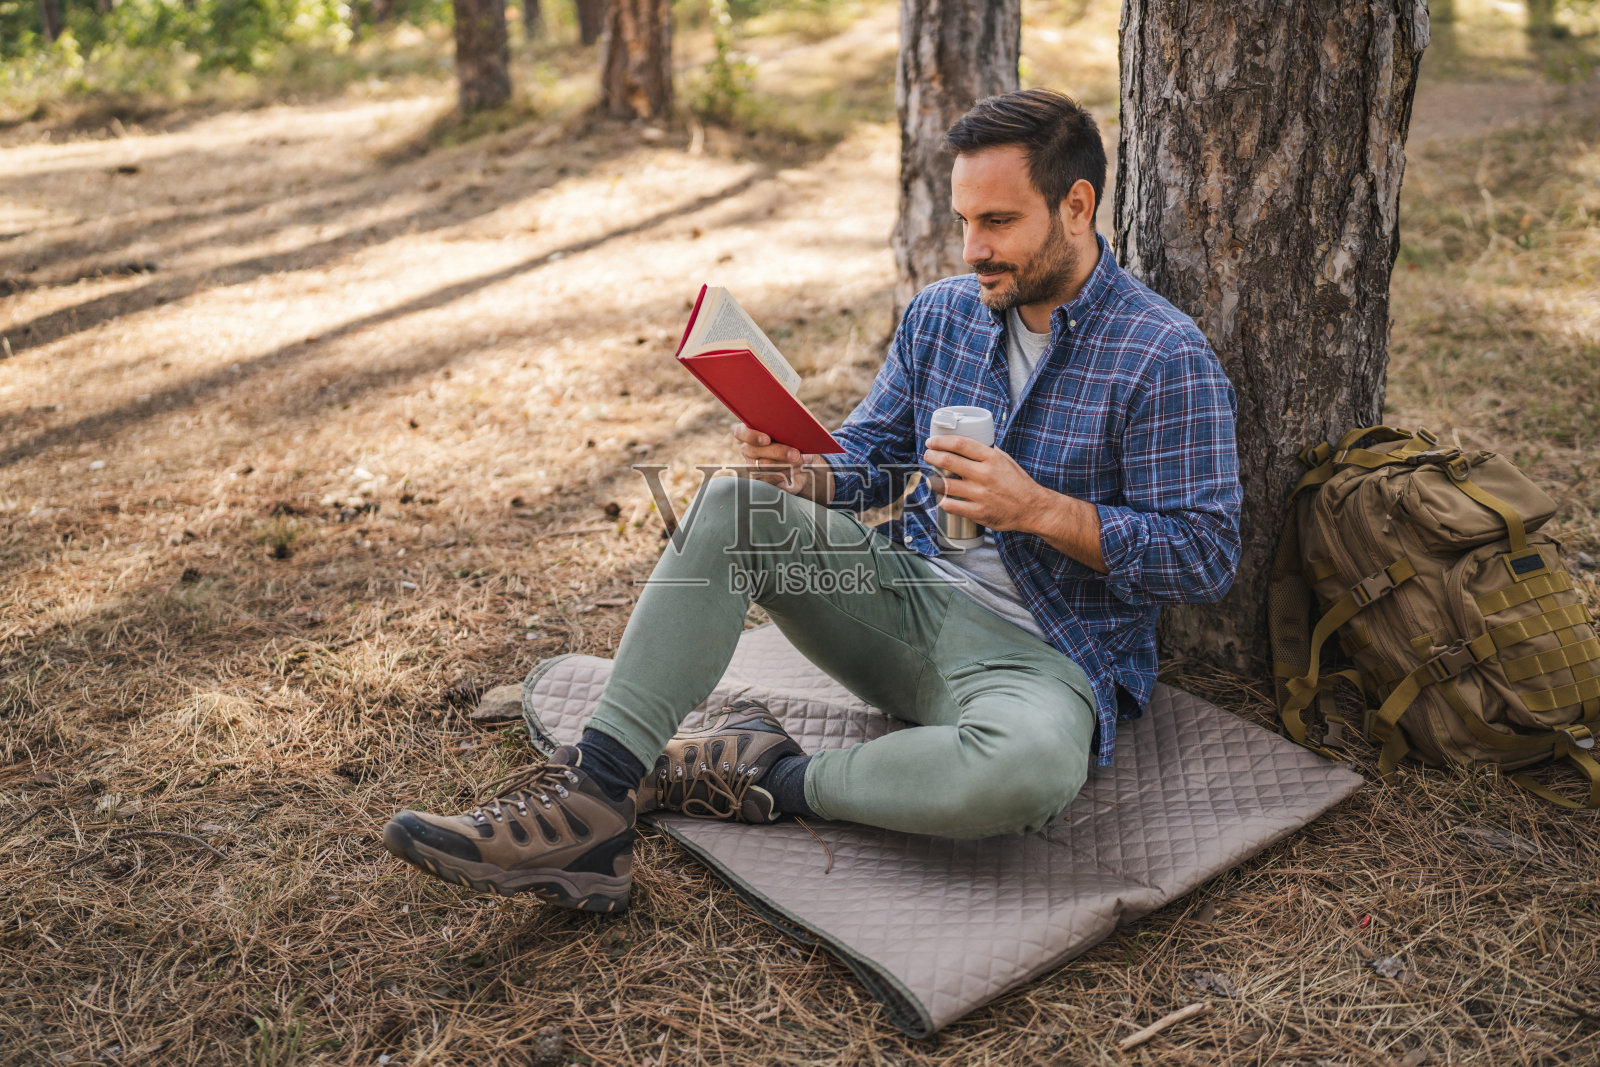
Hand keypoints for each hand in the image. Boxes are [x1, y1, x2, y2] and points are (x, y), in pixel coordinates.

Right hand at [733, 423, 830, 501]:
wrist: (800, 461)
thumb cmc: (793, 440)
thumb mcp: (791, 429)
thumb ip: (786, 424)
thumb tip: (795, 424)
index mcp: (750, 431)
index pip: (741, 432)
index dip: (752, 436)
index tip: (767, 439)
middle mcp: (748, 449)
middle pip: (755, 451)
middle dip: (778, 452)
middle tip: (795, 454)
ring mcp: (752, 465)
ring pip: (765, 465)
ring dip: (786, 463)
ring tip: (802, 460)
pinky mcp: (761, 479)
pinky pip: (771, 478)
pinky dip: (786, 474)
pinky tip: (797, 470)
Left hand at [924, 435, 1105, 570]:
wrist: (1032, 508)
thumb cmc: (1018, 483)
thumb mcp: (1005, 460)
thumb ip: (986, 453)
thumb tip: (966, 445)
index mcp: (991, 458)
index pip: (960, 444)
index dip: (941, 442)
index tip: (931, 442)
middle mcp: (984, 474)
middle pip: (948, 461)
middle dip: (932, 457)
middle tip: (928, 457)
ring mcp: (980, 494)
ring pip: (945, 484)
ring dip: (932, 480)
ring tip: (930, 479)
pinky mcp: (978, 512)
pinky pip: (951, 506)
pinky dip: (942, 501)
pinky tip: (941, 498)